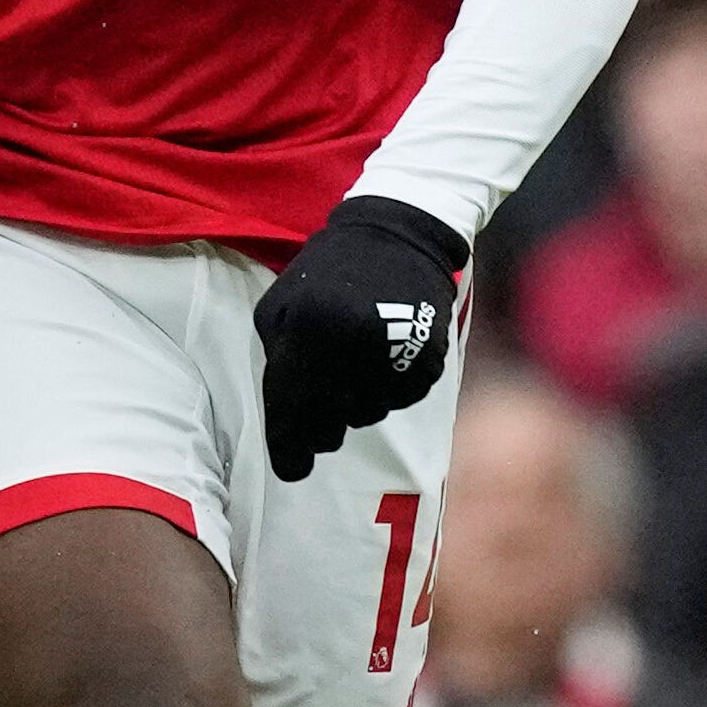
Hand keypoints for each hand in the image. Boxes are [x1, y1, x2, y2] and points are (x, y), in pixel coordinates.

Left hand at [251, 196, 466, 480]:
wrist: (398, 234)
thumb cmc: (327, 271)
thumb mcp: (282, 306)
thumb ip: (279, 362)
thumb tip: (287, 421)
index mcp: (308, 331)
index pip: (292, 412)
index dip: (290, 451)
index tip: (293, 471)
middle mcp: (352, 346)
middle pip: (330, 426)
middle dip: (321, 424)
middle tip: (323, 404)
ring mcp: (394, 354)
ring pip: (366, 416)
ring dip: (355, 403)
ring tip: (355, 362)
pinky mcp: (426, 358)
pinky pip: (400, 400)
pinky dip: (388, 389)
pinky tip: (383, 356)